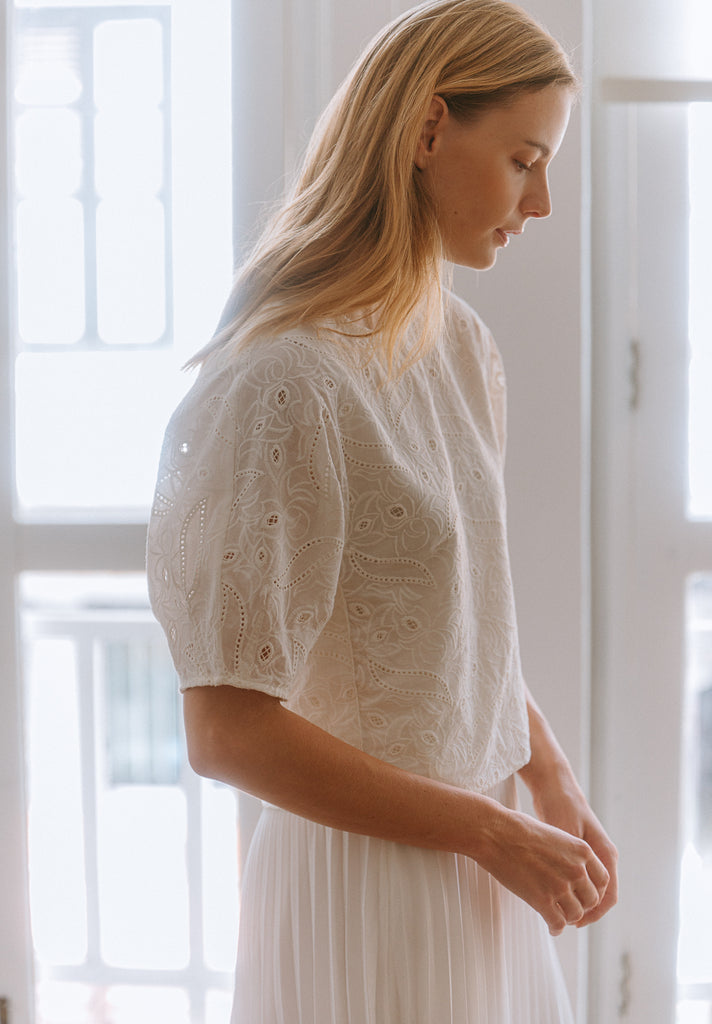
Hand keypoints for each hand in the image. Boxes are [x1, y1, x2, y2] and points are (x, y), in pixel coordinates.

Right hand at [480, 806, 610, 935]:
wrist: (495, 833)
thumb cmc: (519, 830)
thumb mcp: (555, 836)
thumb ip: (569, 855)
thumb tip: (573, 873)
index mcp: (582, 851)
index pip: (603, 880)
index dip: (594, 891)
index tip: (584, 895)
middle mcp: (576, 870)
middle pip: (591, 900)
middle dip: (581, 905)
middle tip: (570, 907)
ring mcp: (560, 886)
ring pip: (576, 914)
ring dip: (568, 917)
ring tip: (559, 916)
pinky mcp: (543, 901)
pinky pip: (558, 923)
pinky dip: (556, 928)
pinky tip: (551, 926)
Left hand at [527, 769, 618, 927]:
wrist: (554, 786)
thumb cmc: (559, 806)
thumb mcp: (565, 834)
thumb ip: (570, 859)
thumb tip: (571, 887)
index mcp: (605, 853)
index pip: (608, 896)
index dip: (593, 913)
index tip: (574, 922)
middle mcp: (603, 855)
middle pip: (601, 896)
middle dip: (585, 911)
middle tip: (564, 922)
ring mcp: (593, 855)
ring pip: (590, 889)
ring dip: (578, 902)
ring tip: (558, 912)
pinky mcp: (580, 853)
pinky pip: (581, 879)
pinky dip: (572, 890)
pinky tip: (554, 894)